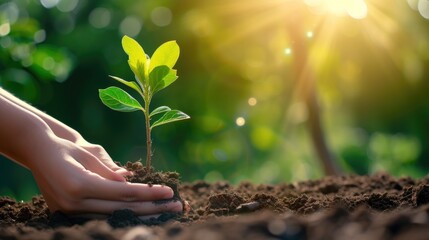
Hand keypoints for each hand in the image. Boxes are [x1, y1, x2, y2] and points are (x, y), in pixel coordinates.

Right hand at [29, 134, 182, 215]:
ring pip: (114, 217)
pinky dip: (124, 215)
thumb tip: (130, 180)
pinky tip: (143, 214)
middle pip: (121, 209)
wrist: (37, 151)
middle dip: (152, 208)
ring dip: (142, 215)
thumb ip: (109, 170)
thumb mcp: (89, 153)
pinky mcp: (68, 214)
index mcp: (79, 185)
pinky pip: (103, 217)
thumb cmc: (65, 146)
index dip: (148, 193)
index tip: (169, 192)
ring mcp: (69, 212)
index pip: (123, 193)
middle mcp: (74, 203)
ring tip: (165, 212)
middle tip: (176, 206)